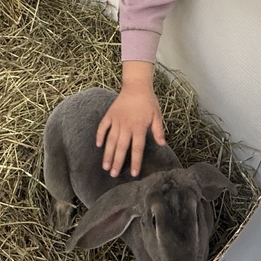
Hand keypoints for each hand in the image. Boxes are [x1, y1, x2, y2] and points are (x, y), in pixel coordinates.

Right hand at [96, 61, 164, 177]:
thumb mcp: (157, 115)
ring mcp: (116, 120)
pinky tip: (98, 145)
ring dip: (107, 154)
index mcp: (139, 127)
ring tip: (105, 166)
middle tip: (113, 175)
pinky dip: (100, 135)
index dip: (135, 161)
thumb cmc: (148, 101)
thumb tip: (162, 144)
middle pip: (121, 147)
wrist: (136, 85)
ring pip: (110, 140)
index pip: (137, 148)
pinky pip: (103, 127)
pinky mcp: (110, 115)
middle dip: (117, 162)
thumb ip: (158, 130)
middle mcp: (126, 126)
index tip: (133, 173)